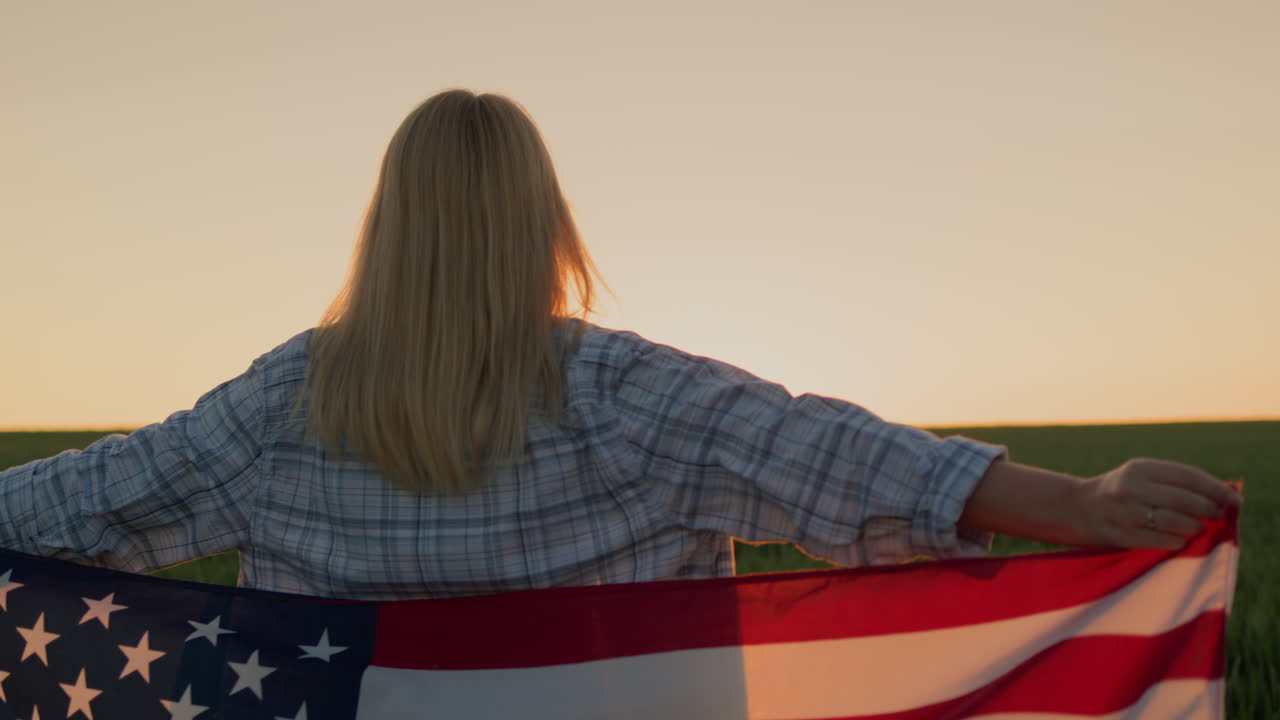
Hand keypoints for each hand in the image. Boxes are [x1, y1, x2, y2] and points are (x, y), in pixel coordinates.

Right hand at [1070, 458, 1240, 549]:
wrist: (1077, 508)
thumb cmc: (1121, 492)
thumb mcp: (1141, 476)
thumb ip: (1175, 481)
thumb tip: (1223, 492)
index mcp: (1139, 468)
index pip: (1187, 476)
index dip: (1216, 488)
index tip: (1235, 499)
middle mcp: (1131, 488)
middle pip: (1185, 500)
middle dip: (1209, 509)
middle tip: (1218, 514)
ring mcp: (1125, 512)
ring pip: (1176, 522)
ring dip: (1194, 527)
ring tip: (1196, 527)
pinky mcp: (1122, 535)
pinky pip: (1163, 541)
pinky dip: (1178, 541)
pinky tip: (1178, 539)